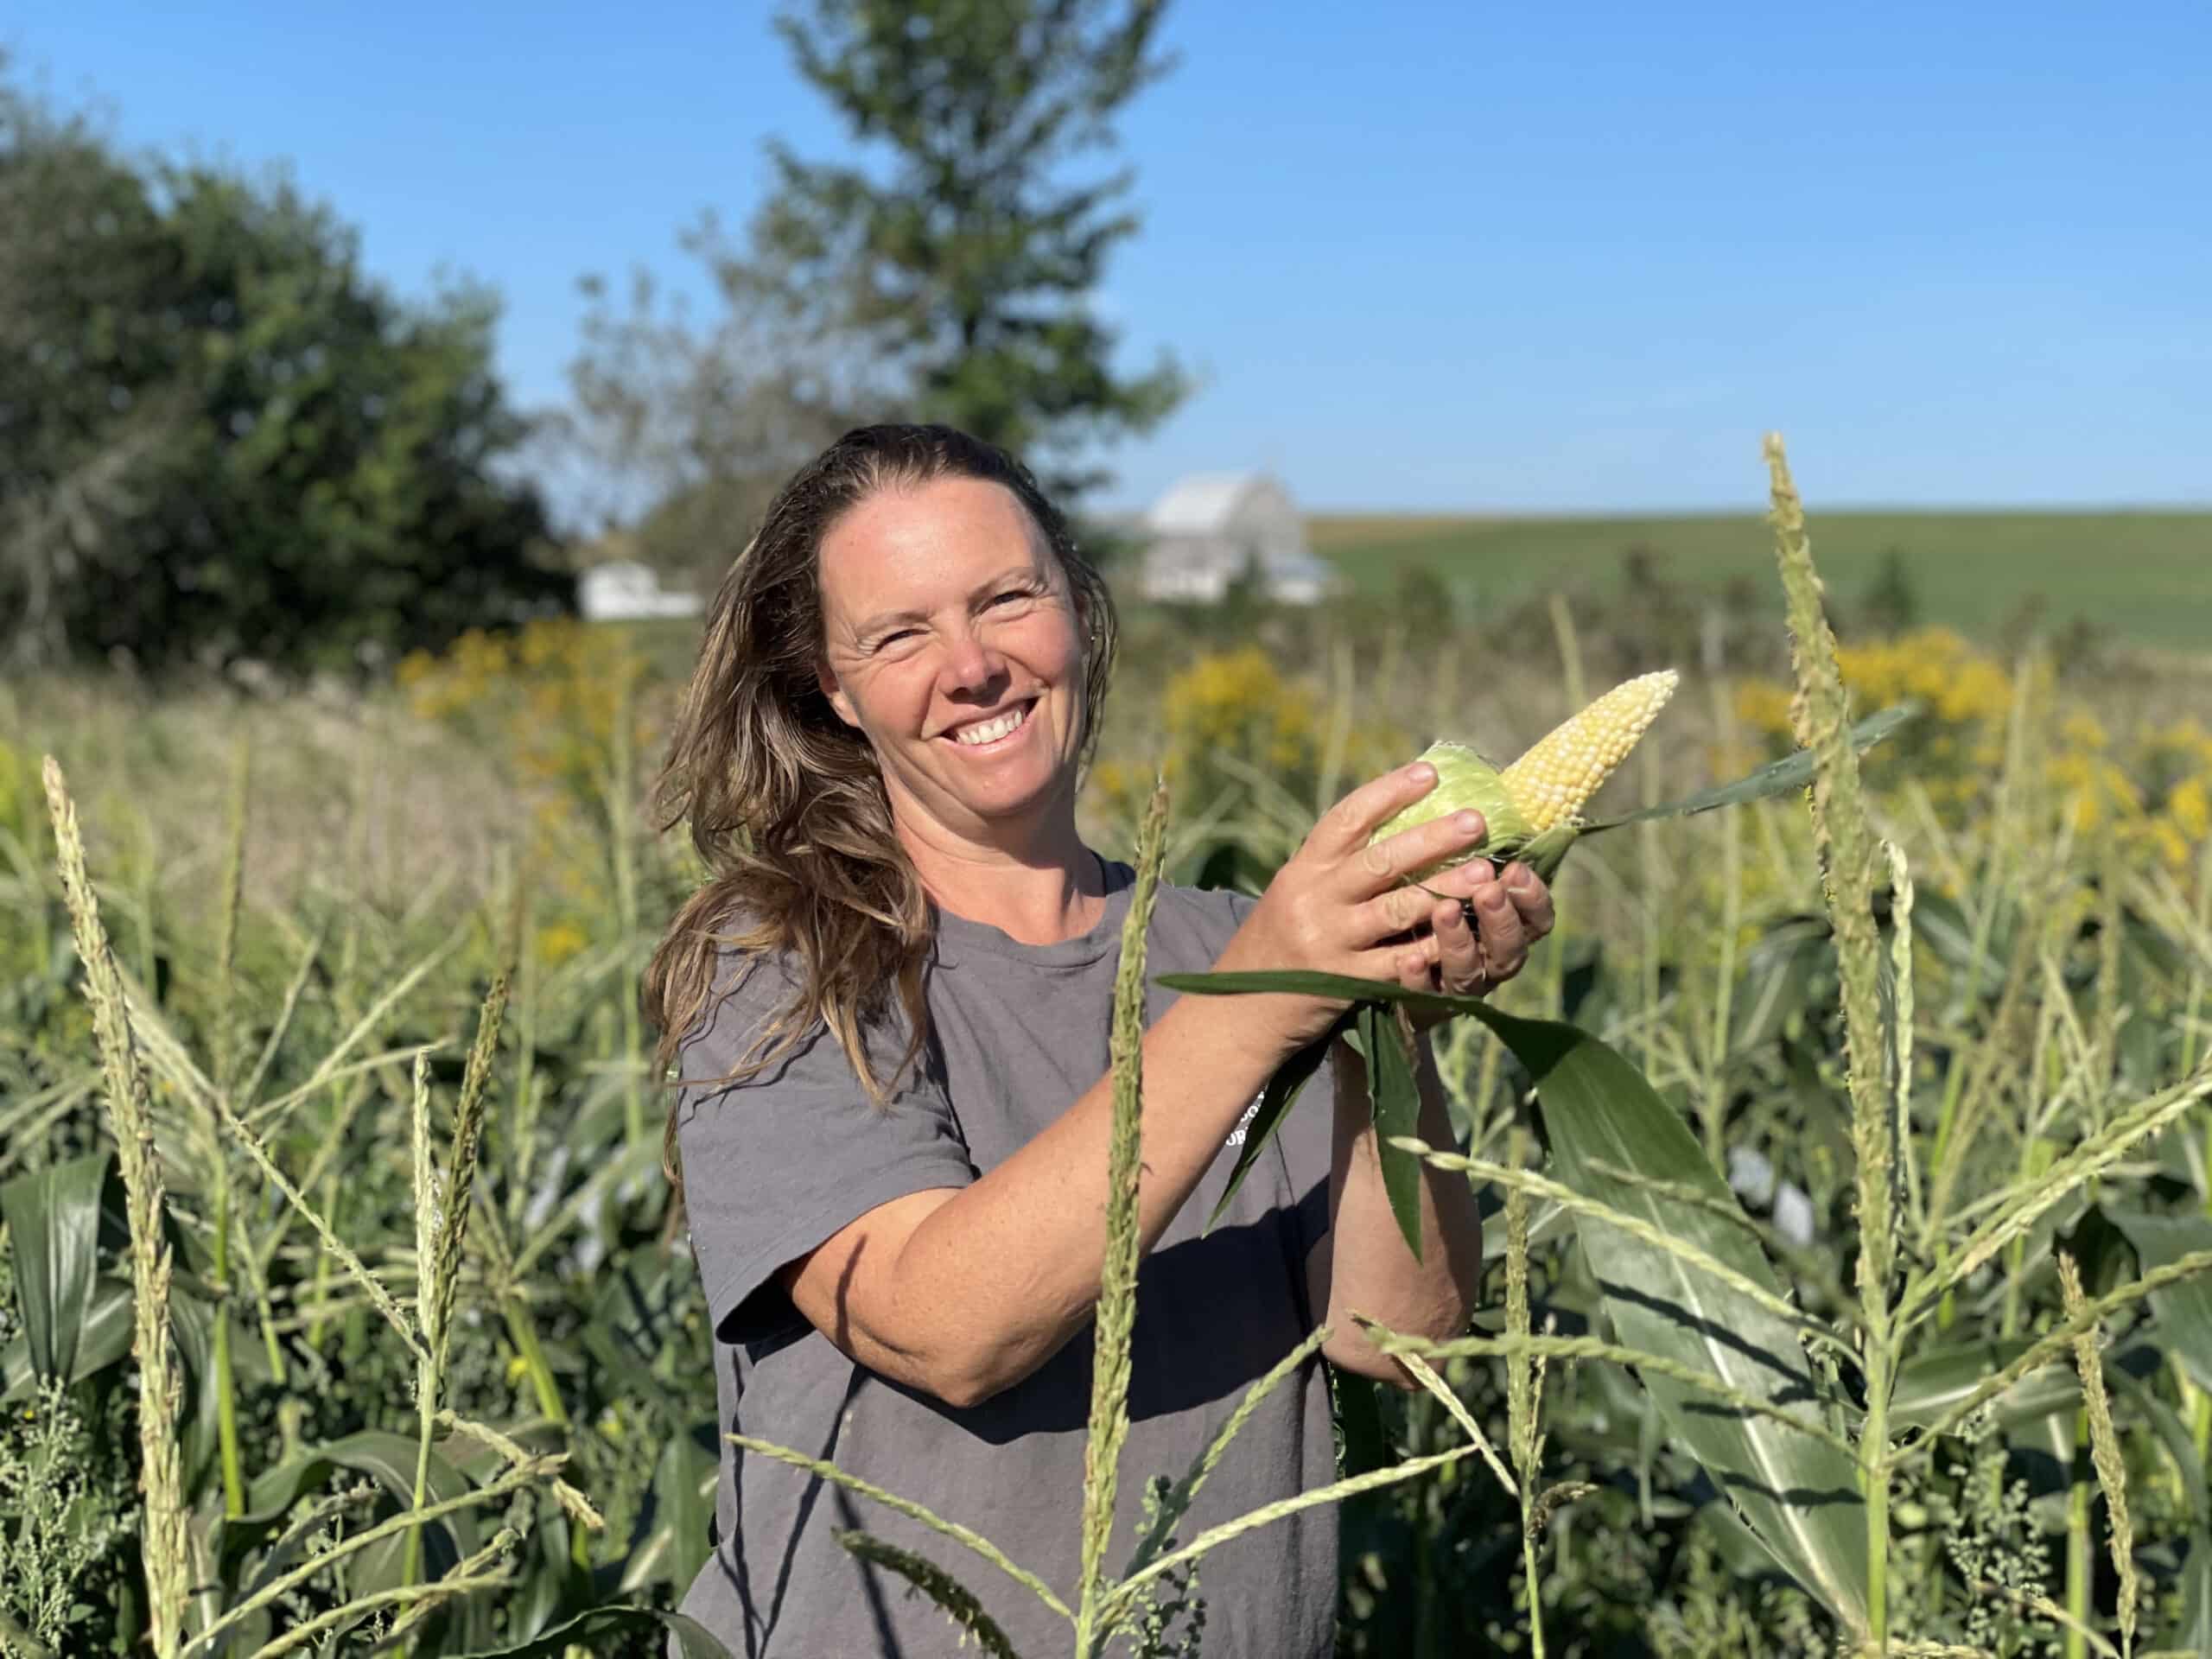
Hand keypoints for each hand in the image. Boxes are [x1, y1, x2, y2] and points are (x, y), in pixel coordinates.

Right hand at [1215, 760, 1513, 1050]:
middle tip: (1475, 821)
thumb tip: (1399, 817)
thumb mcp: (1295, 891)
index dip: (1389, 793)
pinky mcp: (1346, 982)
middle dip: (1432, 839)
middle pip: (1379, 861)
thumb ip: (1336, 864)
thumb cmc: (1279, 940)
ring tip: (1485, 873)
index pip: (1346, 818)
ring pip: (1397, 909)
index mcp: (1302, 869)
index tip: (1430, 773)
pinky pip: (1400, 961)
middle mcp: (1313, 900)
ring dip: (1445, 889)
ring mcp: (1330, 941)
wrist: (1241, 1008)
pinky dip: (1434, 945)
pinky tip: (1467, 931)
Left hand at [1389, 858, 1555, 1027]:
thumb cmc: (1429, 901)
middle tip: (1487, 889)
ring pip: (1469, 973)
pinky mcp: (1420, 1005)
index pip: (1537, 918)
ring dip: (1459, 941)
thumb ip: (1473, 850)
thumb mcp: (1455, 875)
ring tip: (1444, 910)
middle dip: (1500, 918)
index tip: (1515, 869)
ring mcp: (1456, 986)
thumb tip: (1485, 787)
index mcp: (1507, 929)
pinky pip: (1422, 996)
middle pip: (1509, 948)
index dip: (1532, 897)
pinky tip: (1409, 958)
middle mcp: (1488, 961)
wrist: (1380, 963)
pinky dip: (1418, 978)